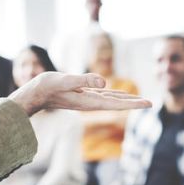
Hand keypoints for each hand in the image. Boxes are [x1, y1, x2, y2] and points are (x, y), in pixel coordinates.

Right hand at [9, 72, 150, 115]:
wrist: (32, 94)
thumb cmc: (46, 87)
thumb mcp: (65, 80)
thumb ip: (83, 80)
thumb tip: (104, 82)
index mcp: (89, 101)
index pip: (117, 103)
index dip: (134, 103)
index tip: (148, 104)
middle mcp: (90, 103)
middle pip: (117, 103)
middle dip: (134, 103)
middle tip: (151, 103)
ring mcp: (86, 99)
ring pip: (111, 100)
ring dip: (126, 100)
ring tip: (139, 100)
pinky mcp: (81, 94)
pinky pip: (102, 95)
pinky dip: (113, 95)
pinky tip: (117, 94)